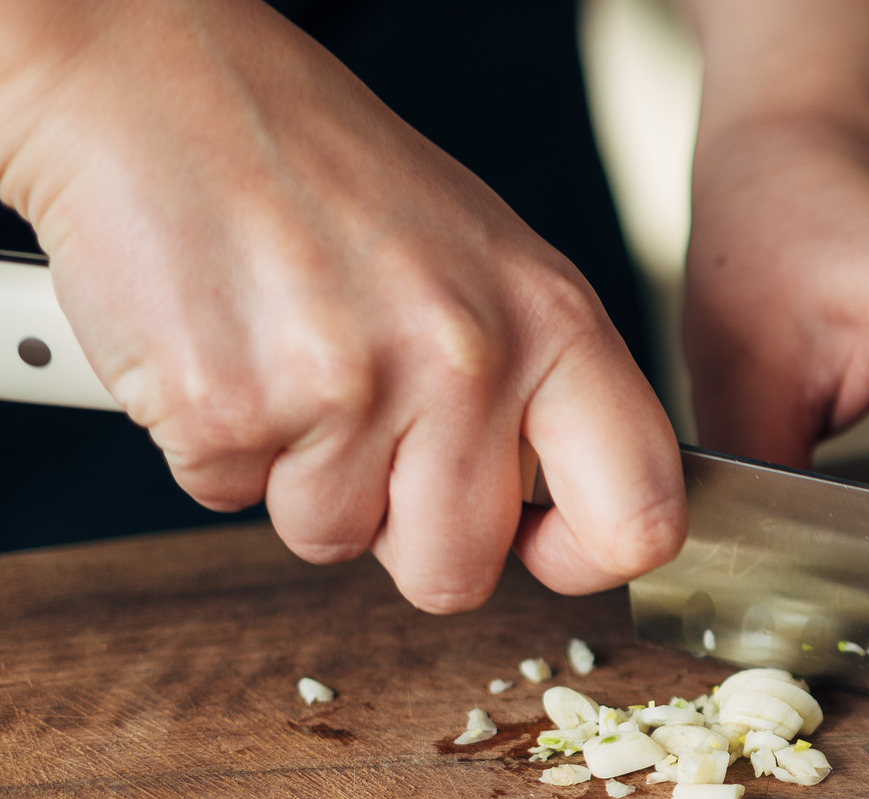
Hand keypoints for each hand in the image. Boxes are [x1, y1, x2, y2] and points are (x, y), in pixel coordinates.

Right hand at [0, 0, 685, 606]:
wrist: (156, 83)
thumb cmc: (325, 171)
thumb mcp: (485, 262)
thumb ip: (535, 389)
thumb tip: (555, 516)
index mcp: (553, 321)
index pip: (640, 514)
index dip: (586, 556)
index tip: (536, 540)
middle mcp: (466, 360)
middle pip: (457, 573)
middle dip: (402, 531)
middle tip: (369, 428)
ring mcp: (345, 390)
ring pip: (333, 542)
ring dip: (300, 478)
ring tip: (290, 354)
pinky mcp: (225, 411)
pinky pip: (228, 502)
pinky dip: (218, 446)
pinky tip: (226, 344)